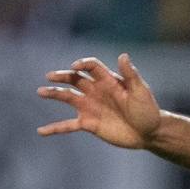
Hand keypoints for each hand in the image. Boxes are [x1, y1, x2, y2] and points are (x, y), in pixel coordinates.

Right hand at [37, 53, 160, 148]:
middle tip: (50, 76)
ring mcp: (90, 107)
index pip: (91, 67)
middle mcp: (96, 91)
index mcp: (108, 81)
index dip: (83, 64)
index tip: (75, 66)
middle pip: (75, 79)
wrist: (149, 133)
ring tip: (40, 91)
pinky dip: (55, 128)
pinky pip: (68, 125)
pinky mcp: (88, 123)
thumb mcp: (140, 92)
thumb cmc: (147, 110)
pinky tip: (41, 131)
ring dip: (54, 93)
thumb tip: (123, 55)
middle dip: (62, 76)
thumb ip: (131, 75)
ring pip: (68, 97)